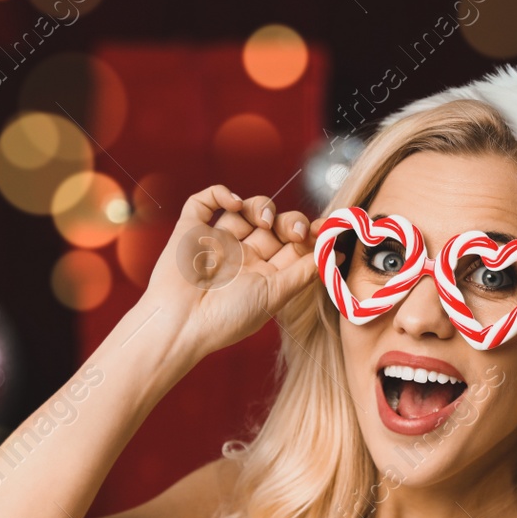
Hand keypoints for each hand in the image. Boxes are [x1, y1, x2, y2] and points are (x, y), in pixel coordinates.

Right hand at [136, 184, 319, 357]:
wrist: (182, 323)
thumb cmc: (228, 317)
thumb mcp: (275, 295)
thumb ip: (303, 272)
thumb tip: (334, 253)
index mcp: (262, 275)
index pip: (291, 246)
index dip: (309, 234)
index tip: (324, 229)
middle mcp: (241, 256)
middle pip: (273, 225)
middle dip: (289, 221)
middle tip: (294, 230)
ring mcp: (216, 241)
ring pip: (245, 209)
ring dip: (261, 206)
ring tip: (262, 221)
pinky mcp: (191, 229)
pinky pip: (205, 201)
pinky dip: (221, 193)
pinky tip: (234, 204)